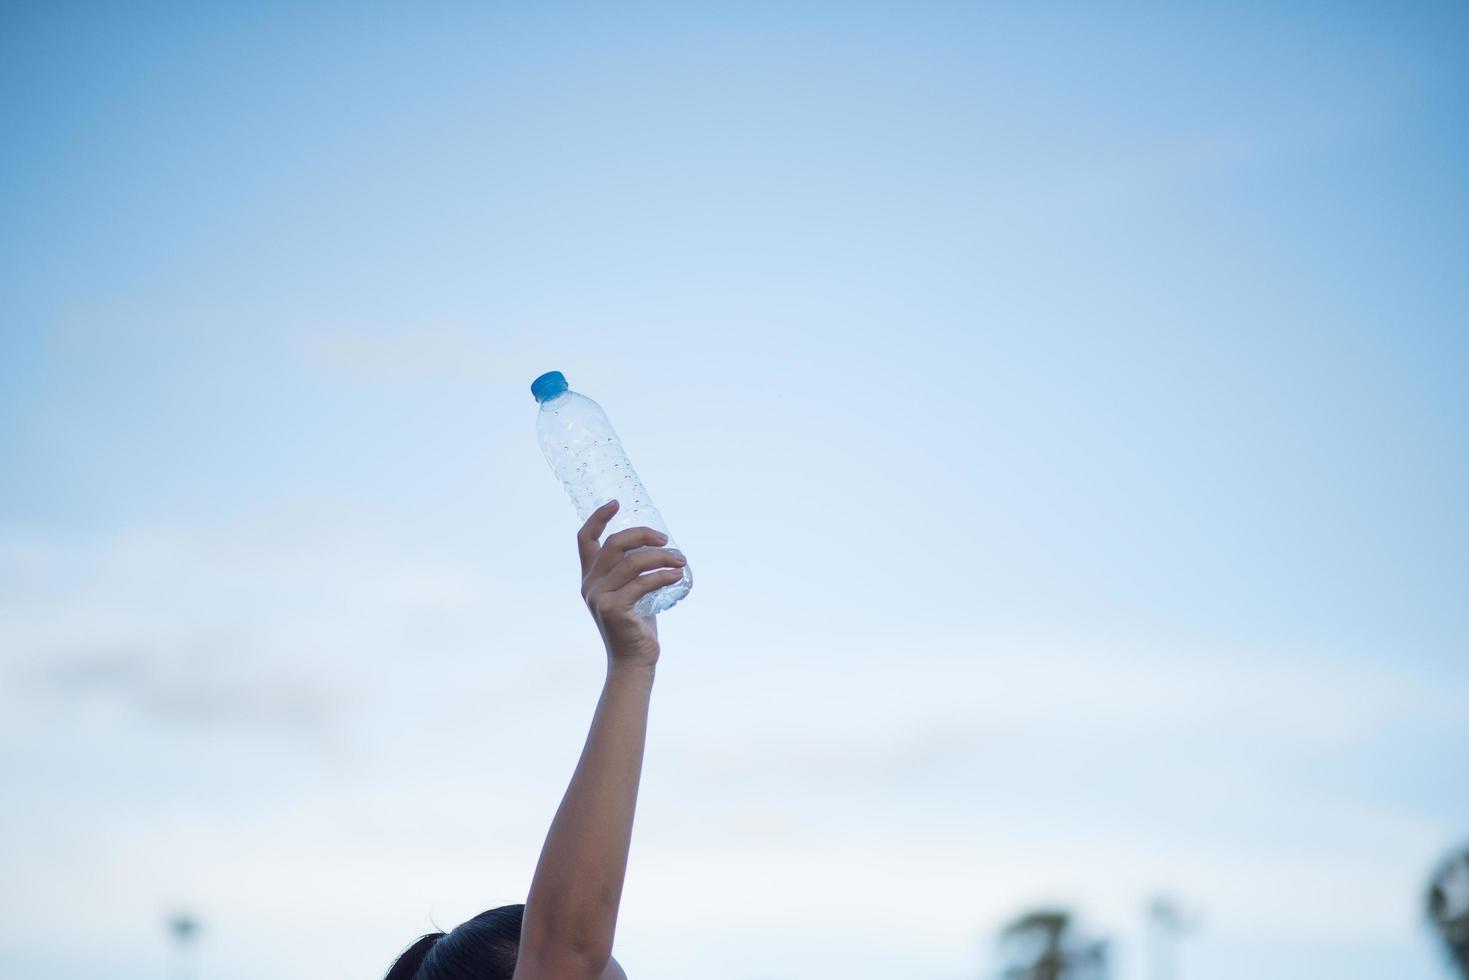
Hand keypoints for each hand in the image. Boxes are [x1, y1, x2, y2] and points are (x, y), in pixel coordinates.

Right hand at [577, 500, 685, 667]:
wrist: (634, 660)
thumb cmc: (636, 624)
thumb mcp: (631, 592)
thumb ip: (635, 572)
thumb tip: (660, 547)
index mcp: (591, 577)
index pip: (585, 540)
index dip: (598, 518)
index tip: (616, 503)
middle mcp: (590, 584)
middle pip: (614, 544)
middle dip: (642, 535)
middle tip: (666, 540)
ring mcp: (599, 597)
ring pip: (632, 562)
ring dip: (661, 557)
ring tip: (680, 560)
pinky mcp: (614, 609)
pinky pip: (642, 583)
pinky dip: (662, 576)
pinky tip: (677, 575)